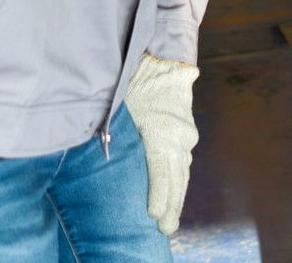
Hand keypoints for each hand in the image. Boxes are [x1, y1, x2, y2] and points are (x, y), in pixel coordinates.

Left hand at [123, 53, 198, 234]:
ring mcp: (186, 136)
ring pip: (182, 172)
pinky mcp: (187, 133)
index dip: (158, 198)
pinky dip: (178, 179)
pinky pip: (182, 162)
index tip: (152, 218)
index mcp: (162, 134)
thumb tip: (104, 165)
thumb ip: (118, 143)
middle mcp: (179, 138)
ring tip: (169, 218)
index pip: (162, 174)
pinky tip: (173, 193)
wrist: (163, 62)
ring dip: (176, 195)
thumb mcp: (121, 113)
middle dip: (171, 206)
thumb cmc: (134, 86)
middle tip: (166, 230)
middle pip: (177, 179)